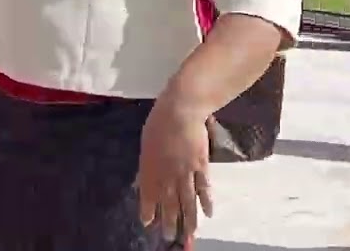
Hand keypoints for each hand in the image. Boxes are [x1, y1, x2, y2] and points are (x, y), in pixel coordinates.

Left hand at [136, 99, 212, 244]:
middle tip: (168, 237)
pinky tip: (208, 213)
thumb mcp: (146, 145)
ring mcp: (185, 172)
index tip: (147, 223)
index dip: (147, 210)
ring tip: (189, 235)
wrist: (180, 112)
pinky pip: (204, 188)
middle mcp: (166, 175)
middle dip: (168, 221)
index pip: (147, 195)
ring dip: (188, 219)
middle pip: (168, 203)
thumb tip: (141, 181)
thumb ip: (146, 166)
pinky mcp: (201, 167)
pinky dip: (206, 201)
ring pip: (187, 201)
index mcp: (149, 169)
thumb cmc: (159, 123)